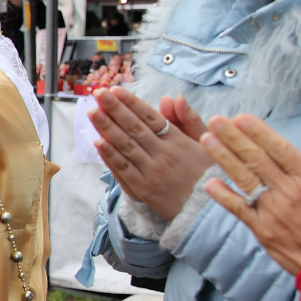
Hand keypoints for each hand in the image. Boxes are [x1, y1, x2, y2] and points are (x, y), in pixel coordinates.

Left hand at [88, 87, 210, 220]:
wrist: (208, 210)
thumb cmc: (207, 174)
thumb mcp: (205, 144)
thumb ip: (189, 120)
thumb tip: (174, 98)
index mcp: (178, 141)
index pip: (150, 117)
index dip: (131, 103)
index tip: (115, 90)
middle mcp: (163, 154)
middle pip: (134, 128)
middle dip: (114, 109)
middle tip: (98, 93)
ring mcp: (152, 172)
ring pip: (125, 146)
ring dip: (107, 128)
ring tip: (92, 111)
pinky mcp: (144, 189)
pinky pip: (124, 170)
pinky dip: (110, 156)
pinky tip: (98, 142)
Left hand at [201, 118, 300, 275]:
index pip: (279, 148)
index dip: (258, 131)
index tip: (240, 117)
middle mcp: (288, 191)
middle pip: (256, 159)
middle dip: (233, 137)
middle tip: (215, 120)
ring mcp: (273, 211)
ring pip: (244, 179)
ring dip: (223, 158)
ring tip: (206, 139)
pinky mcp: (263, 231)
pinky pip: (239, 210)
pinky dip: (223, 196)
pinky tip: (209, 183)